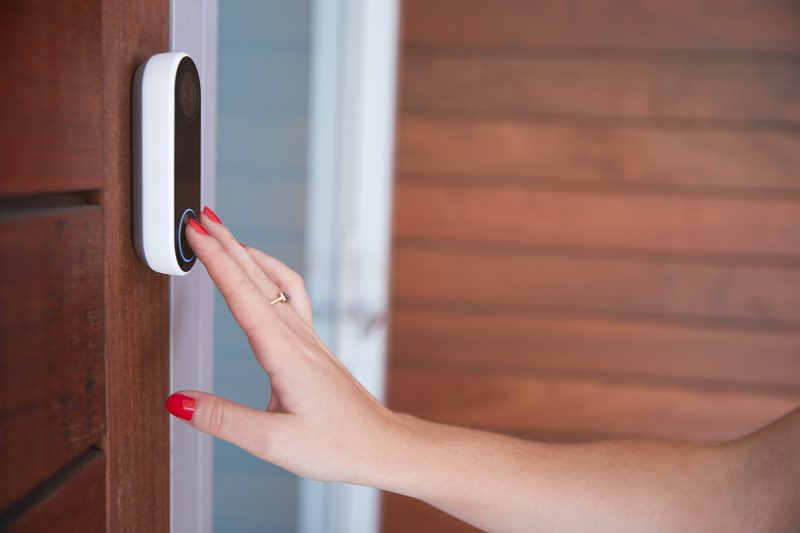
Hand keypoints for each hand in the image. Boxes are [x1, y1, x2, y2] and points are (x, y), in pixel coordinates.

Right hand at [167, 207, 397, 484]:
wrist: (381, 444)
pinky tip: (262, 274)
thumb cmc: (338, 445)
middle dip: (226, 244)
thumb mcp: (273, 442)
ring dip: (248, 255)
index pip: (243, 295)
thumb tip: (179, 402)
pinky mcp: (313, 345)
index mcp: (284, 354)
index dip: (216, 260)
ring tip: (224, 236)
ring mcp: (308, 338)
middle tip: (199, 219)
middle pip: (257, 278)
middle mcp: (298, 337)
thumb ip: (224, 420)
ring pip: (275, 282)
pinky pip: (292, 295)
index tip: (195, 233)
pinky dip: (270, 274)